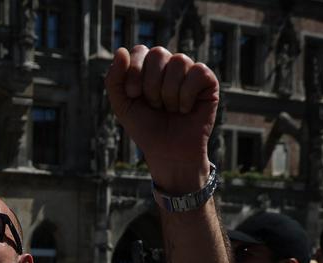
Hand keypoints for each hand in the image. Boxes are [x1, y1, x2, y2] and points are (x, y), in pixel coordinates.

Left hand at [105, 46, 217, 192]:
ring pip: (179, 61)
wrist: (168, 152)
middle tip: (154, 105)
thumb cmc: (146, 128)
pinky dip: (186, 95)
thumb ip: (114, 80)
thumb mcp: (122, 105)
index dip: (134, 71)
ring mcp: (189, 71)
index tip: (133, 95)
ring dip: (168, 93)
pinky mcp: (208, 81)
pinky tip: (186, 109)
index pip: (140, 50)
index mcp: (148, 67)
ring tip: (170, 109)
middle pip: (158, 53)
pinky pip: (198, 71)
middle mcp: (169, 65)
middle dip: (151, 84)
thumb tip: (121, 50)